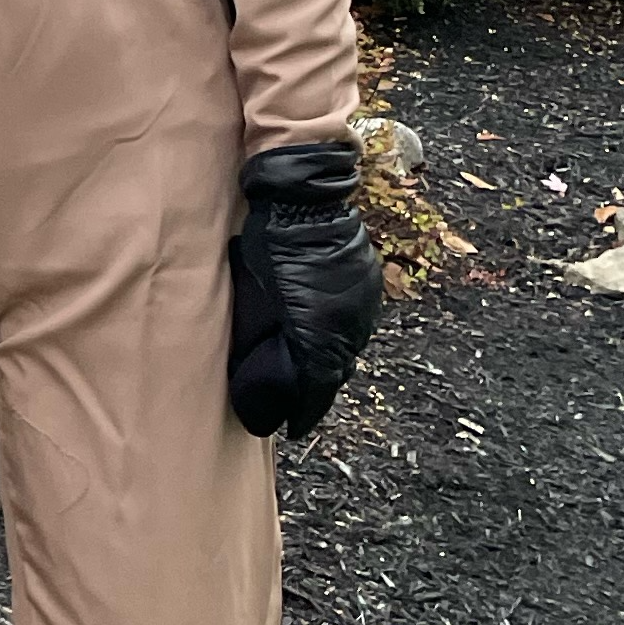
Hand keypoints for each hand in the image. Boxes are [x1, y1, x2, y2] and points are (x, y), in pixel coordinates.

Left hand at [227, 144, 385, 440]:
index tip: (291, 427)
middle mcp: (351, 325)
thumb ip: (264, 339)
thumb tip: (264, 369)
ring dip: (329, 358)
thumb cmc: (268, 245)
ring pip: (347, 346)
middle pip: (334, 371)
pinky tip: (322, 327)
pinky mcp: (369, 283)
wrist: (304, 197)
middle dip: (314, 387)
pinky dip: (339, 330)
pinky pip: (355, 320)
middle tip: (294, 398)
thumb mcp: (254, 297)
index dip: (303, 412)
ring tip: (307, 365)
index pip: (316, 390)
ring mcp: (364, 303)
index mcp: (322, 334)